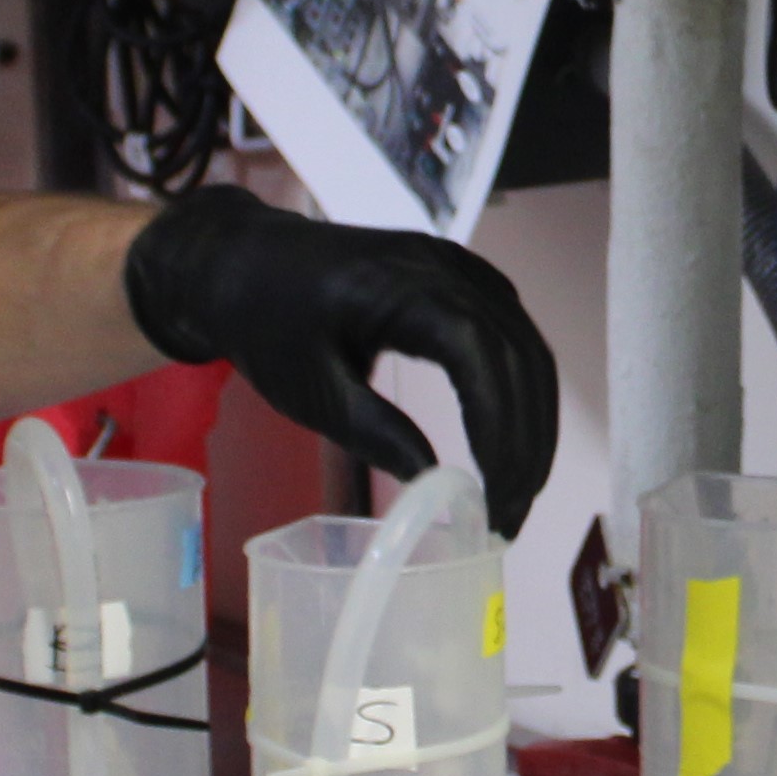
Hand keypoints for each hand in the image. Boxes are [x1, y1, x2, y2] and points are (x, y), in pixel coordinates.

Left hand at [120, 183, 560, 527]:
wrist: (243, 261)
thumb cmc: (265, 322)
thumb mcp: (307, 390)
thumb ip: (374, 432)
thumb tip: (435, 483)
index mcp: (399, 287)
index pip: (479, 355)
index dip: (500, 428)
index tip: (497, 497)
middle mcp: (444, 267)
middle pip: (517, 355)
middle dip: (525, 440)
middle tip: (511, 514)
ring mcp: (459, 266)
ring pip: (527, 346)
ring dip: (533, 420)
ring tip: (519, 488)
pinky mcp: (461, 277)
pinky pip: (513, 332)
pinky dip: (522, 389)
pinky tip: (514, 437)